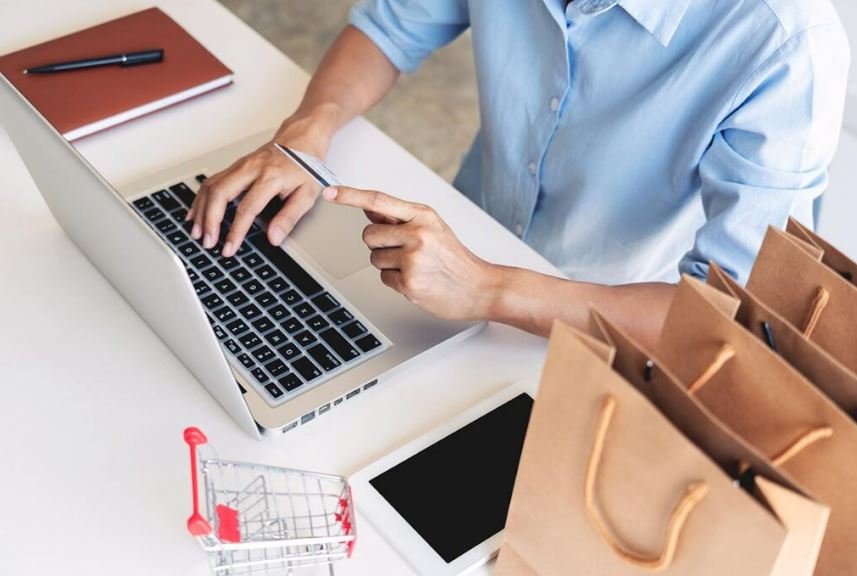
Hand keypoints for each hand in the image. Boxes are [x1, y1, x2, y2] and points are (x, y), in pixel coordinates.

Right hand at [188, 112, 333, 256]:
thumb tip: (274, 238)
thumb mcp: (307, 194)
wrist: (301, 139)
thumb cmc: (305, 166)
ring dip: (201, 211)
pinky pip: (211, 182)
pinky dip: (201, 199)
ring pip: (211, 186)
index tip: (229, 248)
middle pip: (221, 193)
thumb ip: (289, 217)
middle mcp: (251, 169)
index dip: (236, 231)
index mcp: (271, 177)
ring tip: (197, 232)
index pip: (247, 208)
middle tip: (207, 241)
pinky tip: (196, 214)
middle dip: (210, 220)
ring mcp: (240, 165)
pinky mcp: (234, 166)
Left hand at [322, 186, 500, 320]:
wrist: (480, 287)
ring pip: (374, 259)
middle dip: (379, 245)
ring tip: (415, 267)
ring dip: (389, 265)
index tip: (330, 192)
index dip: (350, 196)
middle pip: (369, 235)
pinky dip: (396, 282)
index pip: (378, 200)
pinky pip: (384, 278)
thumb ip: (400, 218)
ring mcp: (414, 259)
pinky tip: (417, 280)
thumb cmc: (455, 258)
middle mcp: (418, 233)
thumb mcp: (432, 227)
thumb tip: (369, 208)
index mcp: (422, 215)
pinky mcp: (410, 283)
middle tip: (403, 252)